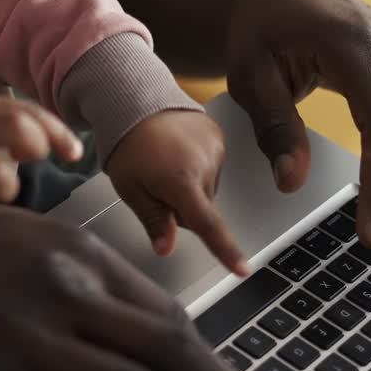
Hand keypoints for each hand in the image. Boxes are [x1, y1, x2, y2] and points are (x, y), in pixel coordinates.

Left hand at [104, 110, 249, 275]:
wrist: (135, 100)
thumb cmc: (127, 144)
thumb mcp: (129, 188)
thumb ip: (152, 220)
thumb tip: (166, 249)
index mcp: (180, 180)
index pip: (208, 225)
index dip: (225, 251)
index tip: (243, 270)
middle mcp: (205, 164)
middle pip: (202, 209)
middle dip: (181, 207)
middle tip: (155, 186)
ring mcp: (216, 148)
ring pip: (207, 190)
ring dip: (189, 187)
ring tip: (165, 164)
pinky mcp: (219, 137)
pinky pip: (212, 168)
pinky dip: (196, 168)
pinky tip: (177, 154)